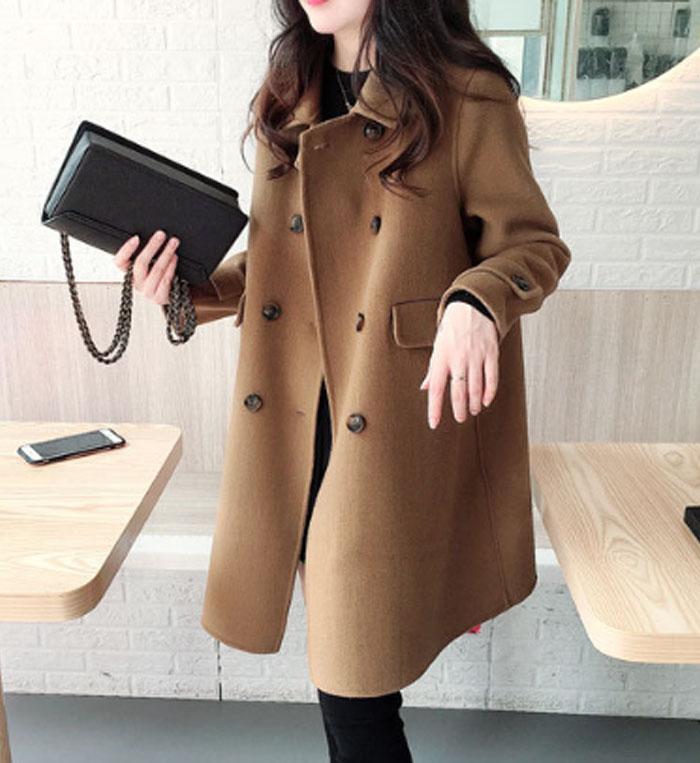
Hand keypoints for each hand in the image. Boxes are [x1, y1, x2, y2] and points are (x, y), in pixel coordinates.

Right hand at [113, 229, 179, 305]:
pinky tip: (175, 258)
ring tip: (173, 243)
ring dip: (166, 254)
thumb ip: (148, 253)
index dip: (126, 250)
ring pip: (156, 270)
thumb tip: (154, 234)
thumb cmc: (161, 275)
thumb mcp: (151, 263)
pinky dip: (171, 267)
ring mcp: (147, 292)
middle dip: (152, 246)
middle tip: (161, 234)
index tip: (136, 238)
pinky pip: (165, 280)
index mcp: (130, 273)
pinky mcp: (159, 298)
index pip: (120, 262)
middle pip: (140, 264)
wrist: (173, 294)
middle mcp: (136, 284)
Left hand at [419, 302, 498, 428]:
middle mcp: (458, 358)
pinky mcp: (491, 352)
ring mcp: (475, 355)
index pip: (436, 389)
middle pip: (458, 391)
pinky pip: (492, 377)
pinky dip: (490, 392)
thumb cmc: (452, 329)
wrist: (472, 306)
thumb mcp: (438, 347)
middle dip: (459, 409)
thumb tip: (425, 388)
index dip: (435, 408)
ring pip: (476, 387)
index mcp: (441, 358)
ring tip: (473, 410)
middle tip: (460, 418)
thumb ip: (433, 369)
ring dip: (474, 403)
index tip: (434, 423)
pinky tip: (486, 401)